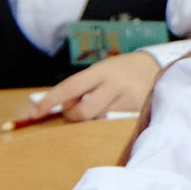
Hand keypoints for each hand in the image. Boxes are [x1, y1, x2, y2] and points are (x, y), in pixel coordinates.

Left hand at [28, 50, 162, 123]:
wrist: (156, 66)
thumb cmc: (121, 70)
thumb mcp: (101, 70)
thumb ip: (83, 87)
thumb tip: (63, 106)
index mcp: (101, 71)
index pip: (70, 87)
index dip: (50, 101)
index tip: (34, 113)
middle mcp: (115, 85)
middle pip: (84, 111)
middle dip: (73, 115)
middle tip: (74, 110)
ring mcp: (128, 100)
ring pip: (99, 120)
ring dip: (91, 117)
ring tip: (99, 105)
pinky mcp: (138, 112)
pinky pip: (113, 123)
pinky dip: (107, 120)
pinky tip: (114, 109)